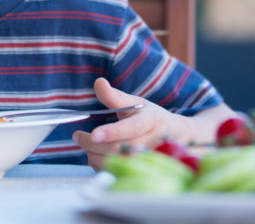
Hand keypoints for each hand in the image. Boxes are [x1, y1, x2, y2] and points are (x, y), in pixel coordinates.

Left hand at [73, 77, 187, 169]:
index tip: (94, 134)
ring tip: (86, 145)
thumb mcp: (135, 102)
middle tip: (78, 136)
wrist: (176, 136)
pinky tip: (96, 156)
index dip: (113, 132)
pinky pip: (119, 173)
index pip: (132, 127)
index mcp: (151, 120)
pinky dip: (102, 166)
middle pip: (120, 148)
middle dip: (94, 144)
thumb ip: (114, 96)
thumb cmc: (150, 117)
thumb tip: (98, 82)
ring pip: (118, 164)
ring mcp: (151, 160)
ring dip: (95, 156)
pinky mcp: (145, 173)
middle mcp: (154, 142)